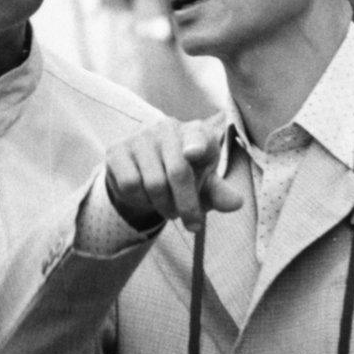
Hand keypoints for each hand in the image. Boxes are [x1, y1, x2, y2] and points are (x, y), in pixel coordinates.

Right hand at [105, 117, 242, 231]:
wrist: (144, 176)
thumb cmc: (183, 178)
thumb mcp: (204, 187)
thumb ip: (218, 193)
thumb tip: (236, 203)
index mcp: (195, 133)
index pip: (197, 137)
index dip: (196, 145)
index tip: (194, 154)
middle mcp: (167, 128)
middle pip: (178, 172)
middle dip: (187, 205)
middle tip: (192, 225)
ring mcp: (140, 137)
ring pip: (153, 183)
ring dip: (163, 206)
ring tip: (168, 208)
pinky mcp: (117, 150)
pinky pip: (130, 185)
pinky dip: (140, 200)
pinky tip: (145, 197)